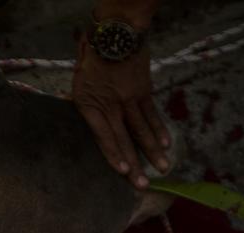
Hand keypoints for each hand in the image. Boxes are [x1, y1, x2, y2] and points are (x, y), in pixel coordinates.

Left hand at [73, 36, 170, 188]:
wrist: (114, 37)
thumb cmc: (90, 63)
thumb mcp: (77, 87)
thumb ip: (82, 109)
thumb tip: (81, 128)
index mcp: (90, 108)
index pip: (103, 136)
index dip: (114, 154)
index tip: (123, 170)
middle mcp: (111, 106)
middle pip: (124, 138)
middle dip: (135, 163)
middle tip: (142, 184)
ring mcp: (129, 100)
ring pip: (142, 129)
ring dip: (153, 150)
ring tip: (162, 168)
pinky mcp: (144, 92)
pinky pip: (152, 114)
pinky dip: (159, 129)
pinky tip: (166, 144)